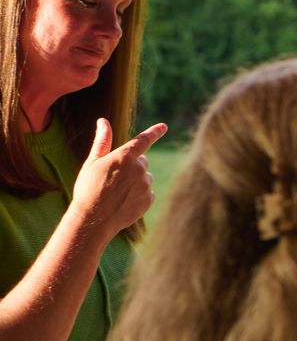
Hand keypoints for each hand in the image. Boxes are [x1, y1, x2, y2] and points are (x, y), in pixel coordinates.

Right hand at [69, 119, 166, 236]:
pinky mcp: (149, 198)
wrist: (93, 220)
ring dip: (135, 180)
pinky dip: (138, 194)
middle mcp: (139, 168)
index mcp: (124, 157)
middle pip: (142, 161)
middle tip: (113, 178)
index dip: (154, 132)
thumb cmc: (88, 189)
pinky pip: (147, 191)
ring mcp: (146, 184)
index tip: (164, 126)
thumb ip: (102, 142)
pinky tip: (124, 201)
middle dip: (131, 165)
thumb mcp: (92, 164)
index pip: (143, 140)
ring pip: (145, 177)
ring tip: (116, 192)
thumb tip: (103, 121)